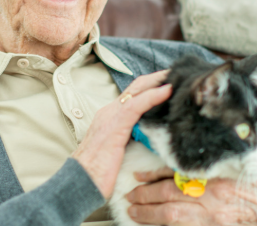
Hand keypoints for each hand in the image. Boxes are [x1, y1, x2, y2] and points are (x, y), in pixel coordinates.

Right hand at [72, 70, 171, 197]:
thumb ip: (129, 141)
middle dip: (157, 78)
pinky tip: (167, 91)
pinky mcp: (115, 126)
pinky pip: (136, 105)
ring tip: (177, 76)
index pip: (133, 94)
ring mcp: (111, 117)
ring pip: (138, 90)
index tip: (169, 82)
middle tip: (178, 73)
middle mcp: (109, 112)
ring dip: (158, 81)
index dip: (151, 86)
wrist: (79, 183)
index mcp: (109, 117)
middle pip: (137, 87)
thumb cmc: (96, 174)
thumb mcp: (116, 152)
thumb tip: (147, 141)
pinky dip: (153, 95)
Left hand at [126, 165, 256, 224]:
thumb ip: (215, 159)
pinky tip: (155, 225)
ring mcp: (211, 215)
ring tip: (134, 211)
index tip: (139, 175)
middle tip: (129, 195)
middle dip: (144, 195)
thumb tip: (190, 155)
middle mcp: (210, 193)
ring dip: (148, 213)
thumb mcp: (240, 162)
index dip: (153, 174)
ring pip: (170, 215)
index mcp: (214, 172)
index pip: (175, 171)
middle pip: (167, 193)